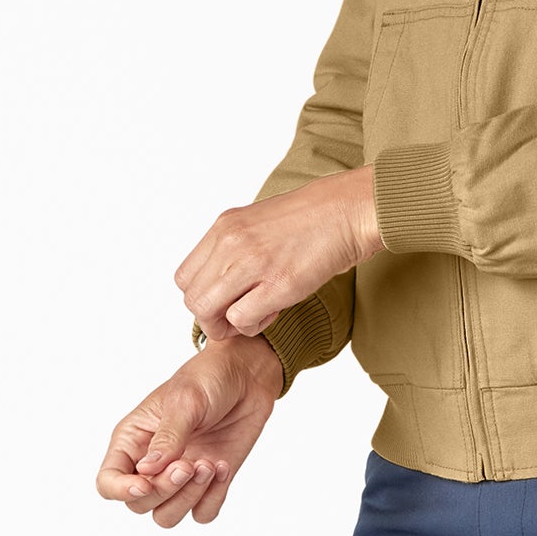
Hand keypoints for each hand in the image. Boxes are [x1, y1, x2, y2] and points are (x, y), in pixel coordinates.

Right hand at [95, 334, 283, 528]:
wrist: (248, 376)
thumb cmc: (209, 378)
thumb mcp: (185, 400)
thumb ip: (167, 437)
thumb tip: (146, 471)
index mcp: (133, 439)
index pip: (108, 481)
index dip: (121, 490)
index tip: (145, 484)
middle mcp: (152, 463)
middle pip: (139, 503)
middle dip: (164, 490)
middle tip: (189, 465)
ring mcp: (179, 476)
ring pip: (167, 515)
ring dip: (188, 498)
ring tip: (209, 465)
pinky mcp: (208, 482)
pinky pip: (202, 513)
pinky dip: (213, 499)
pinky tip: (223, 467)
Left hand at [174, 163, 382, 342]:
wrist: (350, 209)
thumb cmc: (315, 217)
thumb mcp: (259, 221)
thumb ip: (235, 246)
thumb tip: (222, 281)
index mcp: (225, 226)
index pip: (186, 276)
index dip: (203, 296)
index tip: (226, 300)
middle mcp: (231, 242)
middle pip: (192, 297)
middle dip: (211, 317)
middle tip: (237, 317)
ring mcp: (253, 262)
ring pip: (207, 311)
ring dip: (228, 325)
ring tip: (256, 315)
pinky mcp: (279, 283)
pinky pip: (241, 319)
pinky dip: (253, 326)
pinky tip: (274, 312)